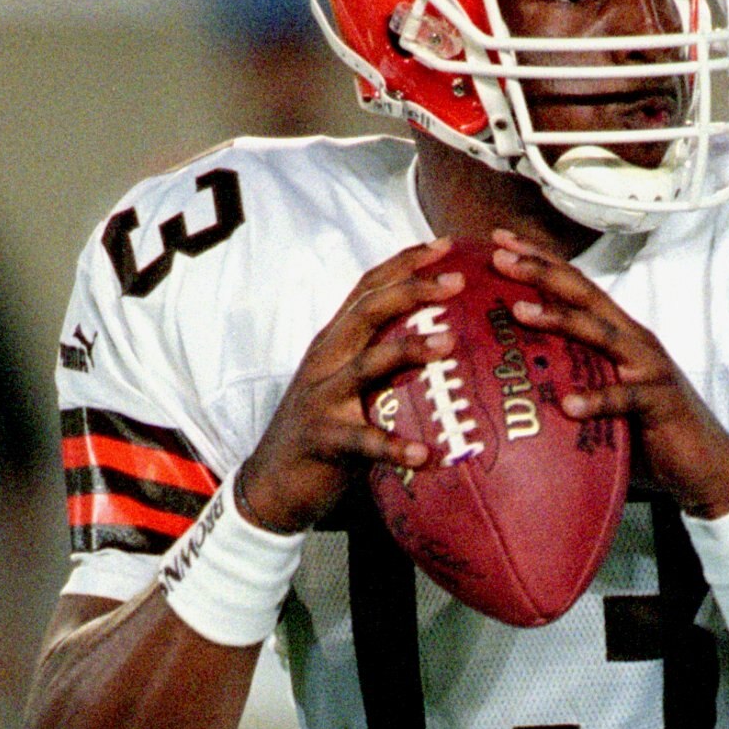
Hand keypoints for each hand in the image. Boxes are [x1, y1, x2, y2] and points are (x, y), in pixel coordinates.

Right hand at [236, 240, 462, 535]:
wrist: (271, 483)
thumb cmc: (324, 430)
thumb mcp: (347, 384)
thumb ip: (381, 360)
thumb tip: (443, 344)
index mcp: (334, 341)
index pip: (369, 288)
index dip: (405, 263)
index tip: (446, 245)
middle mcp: (326, 359)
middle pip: (368, 310)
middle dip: (413, 289)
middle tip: (457, 281)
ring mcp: (322, 398)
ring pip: (366, 364)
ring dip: (409, 351)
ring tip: (449, 344)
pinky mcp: (324, 440)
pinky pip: (364, 442)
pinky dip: (395, 447)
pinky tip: (425, 455)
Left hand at [487, 234, 728, 518]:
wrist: (704, 465)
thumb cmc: (645, 430)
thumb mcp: (602, 394)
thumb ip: (569, 376)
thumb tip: (512, 377)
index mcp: (617, 333)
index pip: (575, 285)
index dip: (540, 259)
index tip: (499, 240)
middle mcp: (633, 339)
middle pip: (584, 295)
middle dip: (542, 272)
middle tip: (499, 257)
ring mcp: (649, 368)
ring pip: (602, 334)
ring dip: (560, 319)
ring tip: (520, 312)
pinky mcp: (661, 402)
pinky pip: (626, 399)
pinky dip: (597, 400)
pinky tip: (569, 405)